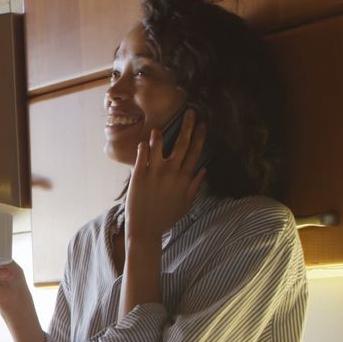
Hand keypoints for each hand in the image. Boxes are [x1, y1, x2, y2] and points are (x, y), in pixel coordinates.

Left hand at [125, 109, 207, 242]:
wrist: (145, 230)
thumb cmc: (166, 218)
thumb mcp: (185, 203)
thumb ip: (195, 186)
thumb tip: (204, 171)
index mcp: (184, 179)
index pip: (195, 152)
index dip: (200, 136)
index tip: (202, 124)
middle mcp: (171, 173)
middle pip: (181, 144)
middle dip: (187, 126)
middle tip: (189, 112)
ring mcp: (154, 174)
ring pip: (159, 148)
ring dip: (159, 136)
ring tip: (158, 128)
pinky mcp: (138, 177)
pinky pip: (141, 157)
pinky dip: (143, 148)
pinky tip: (144, 142)